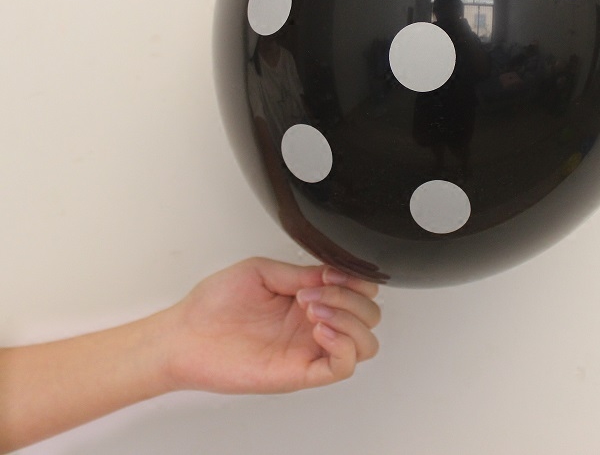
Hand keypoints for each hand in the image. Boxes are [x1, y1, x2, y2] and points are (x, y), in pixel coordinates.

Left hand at [162, 258, 380, 393]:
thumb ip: (300, 272)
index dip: (356, 278)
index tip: (333, 271)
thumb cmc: (214, 304)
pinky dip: (342, 344)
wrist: (186, 334)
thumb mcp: (262, 271)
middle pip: (370, 316)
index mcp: (309, 298)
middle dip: (351, 296)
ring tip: (315, 309)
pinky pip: (343, 366)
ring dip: (350, 319)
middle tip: (317, 291)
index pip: (358, 291)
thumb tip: (331, 271)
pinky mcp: (301, 372)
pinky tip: (317, 328)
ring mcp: (310, 349)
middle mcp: (314, 325)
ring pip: (365, 343)